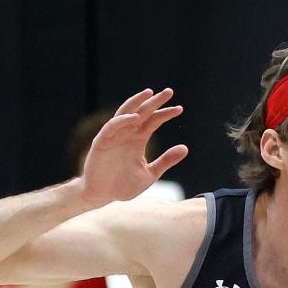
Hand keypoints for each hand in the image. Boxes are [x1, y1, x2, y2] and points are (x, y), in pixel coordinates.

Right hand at [79, 89, 187, 206]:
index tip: (180, 109)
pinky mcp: (102, 142)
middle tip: (169, 91)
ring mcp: (114, 136)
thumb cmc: (124, 186)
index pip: (153, 120)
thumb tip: (185, 148)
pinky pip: (112, 127)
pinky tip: (135, 117)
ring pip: (126, 112)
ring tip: (149, 94)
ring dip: (137, 102)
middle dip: (155, 101)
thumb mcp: (150, 174)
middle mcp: (127, 133)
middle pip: (142, 112)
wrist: (102, 196)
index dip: (165, 114)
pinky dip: (123, 121)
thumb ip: (166, 161)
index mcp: (138, 139)